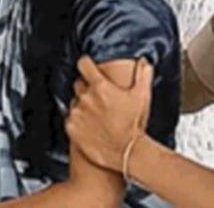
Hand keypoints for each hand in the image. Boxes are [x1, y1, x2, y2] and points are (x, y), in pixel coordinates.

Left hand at [66, 57, 152, 171]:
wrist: (128, 152)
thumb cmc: (134, 125)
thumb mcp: (142, 97)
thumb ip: (142, 75)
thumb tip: (143, 61)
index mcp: (100, 87)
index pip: (83, 64)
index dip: (86, 63)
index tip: (88, 66)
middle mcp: (85, 97)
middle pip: (78, 83)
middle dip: (87, 88)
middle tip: (99, 99)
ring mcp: (76, 112)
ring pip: (74, 101)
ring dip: (82, 105)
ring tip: (97, 116)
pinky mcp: (71, 126)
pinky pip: (70, 118)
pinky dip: (77, 120)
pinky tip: (90, 126)